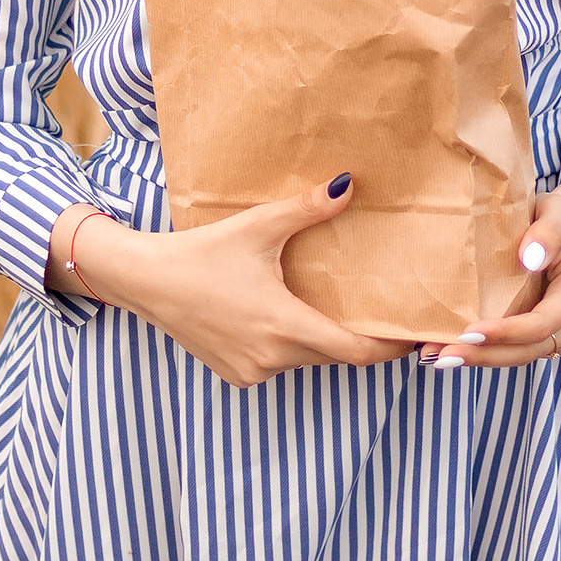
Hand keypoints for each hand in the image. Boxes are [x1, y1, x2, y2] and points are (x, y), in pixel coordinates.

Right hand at [46, 177, 409, 387]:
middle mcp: (271, 358)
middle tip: (384, 314)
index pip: (356, 351)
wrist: (146, 281)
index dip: (390, 346)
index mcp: (283, 324)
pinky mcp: (235, 375)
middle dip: (359, 338)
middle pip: (333, 354)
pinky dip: (290, 346)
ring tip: (337, 308)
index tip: (414, 334)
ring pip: (306, 360)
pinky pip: (278, 364)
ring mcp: (251, 372)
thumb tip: (348, 185)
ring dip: (321, 340)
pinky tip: (285, 317)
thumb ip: (306, 209)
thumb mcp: (257, 227)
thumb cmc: (202, 252)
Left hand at [422, 163, 560, 369]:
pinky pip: (516, 350)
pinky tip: (454, 348)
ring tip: (440, 356)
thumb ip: (547, 231)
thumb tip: (529, 259)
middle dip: (485, 355)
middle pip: (528, 350)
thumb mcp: (557, 210)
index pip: (541, 324)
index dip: (506, 333)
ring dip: (481, 358)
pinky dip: (486, 352)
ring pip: (520, 356)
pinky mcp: (546, 337)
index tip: (469, 332)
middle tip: (443, 356)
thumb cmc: (559, 217)